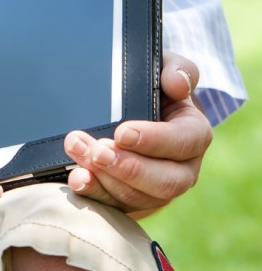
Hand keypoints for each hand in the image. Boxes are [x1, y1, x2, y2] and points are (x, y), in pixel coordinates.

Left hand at [63, 51, 212, 215]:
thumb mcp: (165, 66)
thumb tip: (178, 85)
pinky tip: (77, 179)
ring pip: (139, 196)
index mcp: (193, 133)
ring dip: (105, 178)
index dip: (154, 141)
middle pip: (165, 181)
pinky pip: (116, 205)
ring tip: (77, 151)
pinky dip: (95, 193)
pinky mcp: (131, 196)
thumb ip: (178, 69)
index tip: (122, 132)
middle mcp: (182, 166)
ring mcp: (156, 186)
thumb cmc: (152, 83)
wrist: (128, 101)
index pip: (183, 142)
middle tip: (97, 151)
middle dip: (128, 168)